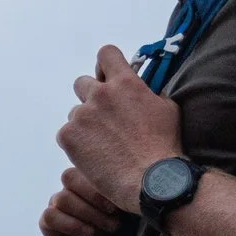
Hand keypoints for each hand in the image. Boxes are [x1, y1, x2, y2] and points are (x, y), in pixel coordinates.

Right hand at [40, 166, 129, 235]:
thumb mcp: (131, 209)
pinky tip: (89, 233)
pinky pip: (49, 216)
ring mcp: (59, 206)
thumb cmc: (131, 233)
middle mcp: (72, 190)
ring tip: (109, 227)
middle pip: (69, 176)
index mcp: (90, 179)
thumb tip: (134, 171)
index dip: (100, 182)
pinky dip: (70, 224)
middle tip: (114, 213)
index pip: (84, 164)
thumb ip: (124, 189)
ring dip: (87, 213)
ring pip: (62, 198)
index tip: (120, 201)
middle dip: (93, 196)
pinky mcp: (49, 225)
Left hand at [56, 44, 181, 210]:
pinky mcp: (68, 137)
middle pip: (82, 83)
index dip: (106, 65)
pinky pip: (67, 134)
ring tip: (104, 145)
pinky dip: (77, 144)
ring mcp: (82, 115)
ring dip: (85, 124)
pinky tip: (94, 157)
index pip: (106, 54)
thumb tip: (142, 90)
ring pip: (75, 113)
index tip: (108, 76)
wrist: (152, 180)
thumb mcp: (168, 109)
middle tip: (104, 119)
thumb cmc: (165, 146)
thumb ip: (149, 94)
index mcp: (125, 83)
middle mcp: (100, 94)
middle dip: (91, 97)